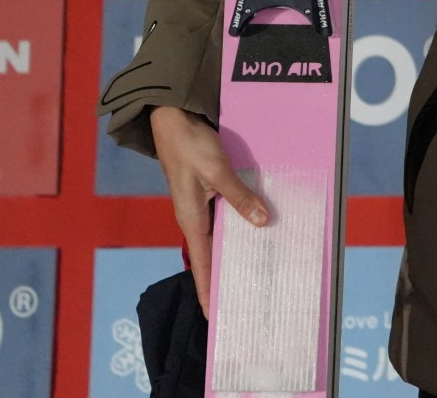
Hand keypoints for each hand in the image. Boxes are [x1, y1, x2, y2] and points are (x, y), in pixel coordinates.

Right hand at [149, 106, 267, 317]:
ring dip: (238, 248)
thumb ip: (239, 197)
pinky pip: (227, 215)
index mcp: (192, 220)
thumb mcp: (218, 172)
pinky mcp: (211, 191)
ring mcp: (203, 205)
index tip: (214, 316)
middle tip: (246, 297)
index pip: (203, 265)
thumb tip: (262, 223)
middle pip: (214, 255)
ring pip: (223, 234)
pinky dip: (242, 223)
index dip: (208, 290)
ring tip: (258, 267)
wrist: (175, 121)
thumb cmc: (191, 147)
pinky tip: (260, 225)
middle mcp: (196, 218)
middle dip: (226, 276)